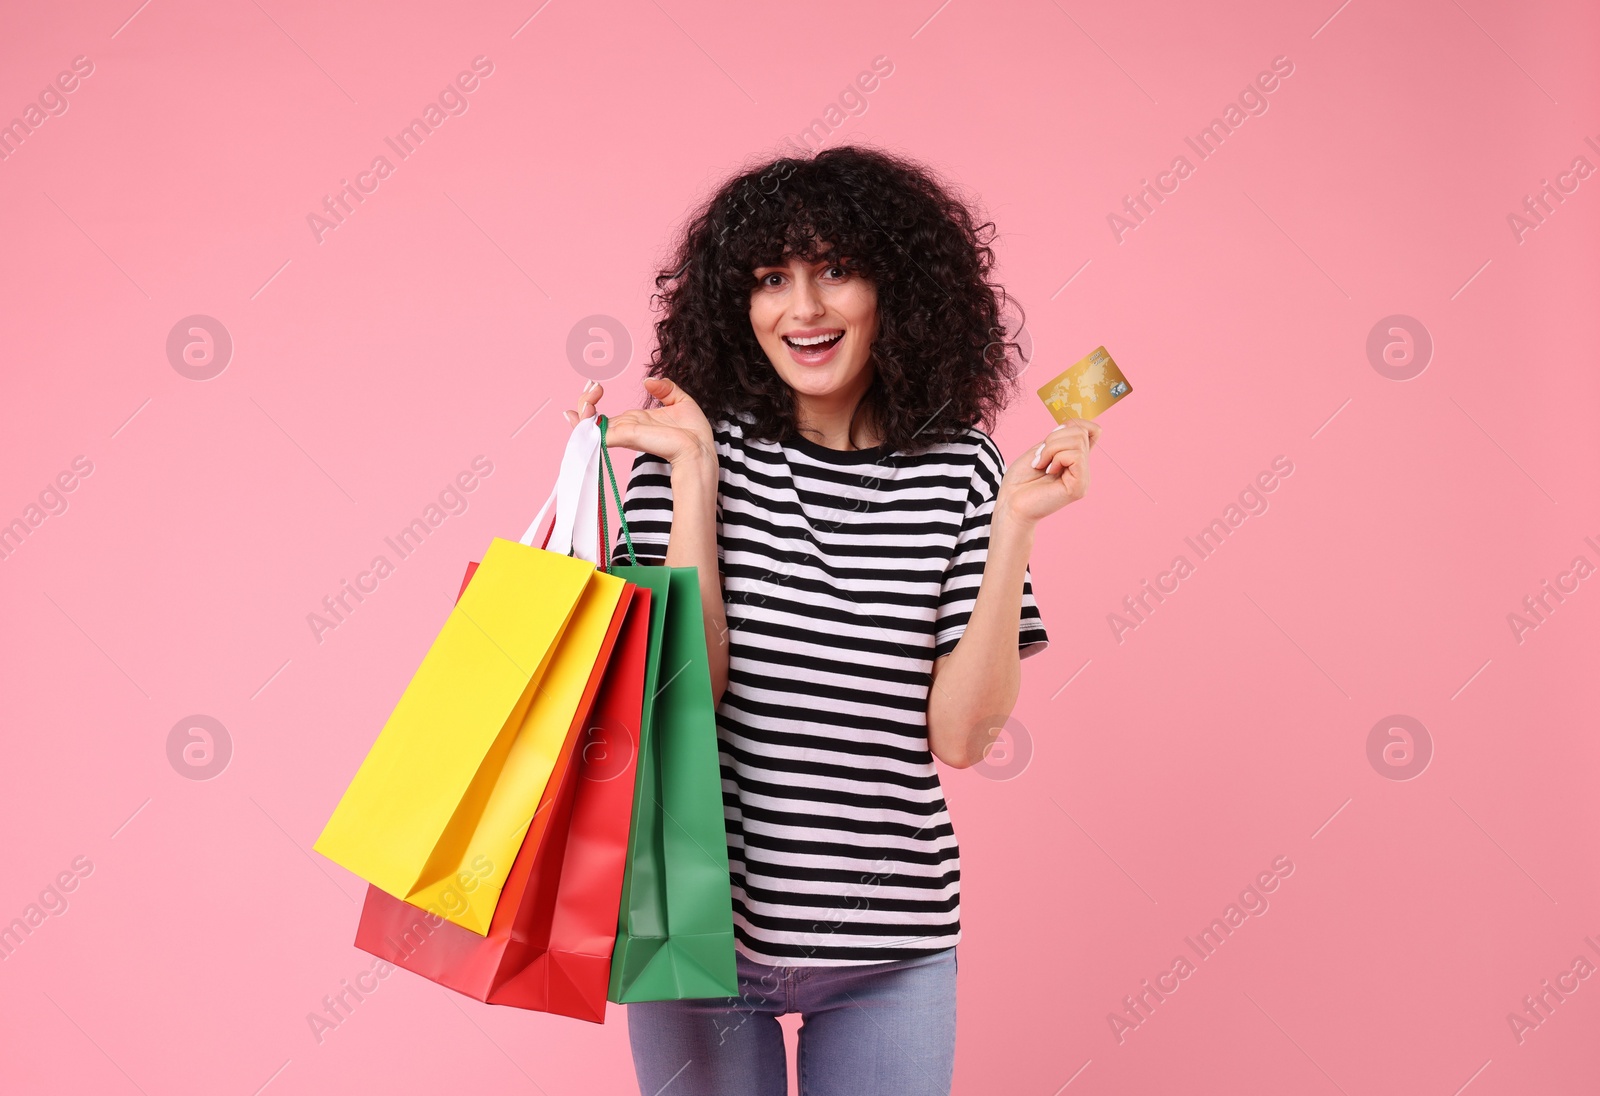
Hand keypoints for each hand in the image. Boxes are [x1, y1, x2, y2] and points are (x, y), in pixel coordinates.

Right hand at [563, 376, 715, 468]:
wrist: (699, 448)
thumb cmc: (692, 432)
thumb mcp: (680, 401)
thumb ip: (664, 388)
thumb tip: (648, 381)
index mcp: (634, 422)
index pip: (604, 417)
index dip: (592, 403)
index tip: (595, 388)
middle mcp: (625, 429)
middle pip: (591, 420)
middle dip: (585, 402)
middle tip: (595, 388)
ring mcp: (623, 433)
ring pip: (590, 424)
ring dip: (584, 407)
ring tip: (589, 394)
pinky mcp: (626, 436)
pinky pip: (597, 432)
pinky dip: (584, 423)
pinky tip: (575, 412)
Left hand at [996, 419, 1100, 525]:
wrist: (1010, 503)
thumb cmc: (1020, 481)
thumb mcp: (1040, 449)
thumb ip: (1059, 438)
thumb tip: (1074, 424)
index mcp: (1075, 460)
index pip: (1092, 430)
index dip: (1074, 424)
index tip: (1050, 438)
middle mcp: (1082, 469)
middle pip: (1080, 432)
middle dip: (1053, 439)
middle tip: (1040, 458)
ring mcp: (1083, 479)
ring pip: (1077, 441)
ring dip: (1050, 449)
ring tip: (1041, 465)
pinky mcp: (1079, 487)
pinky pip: (1075, 456)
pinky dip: (1055, 458)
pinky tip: (1047, 471)